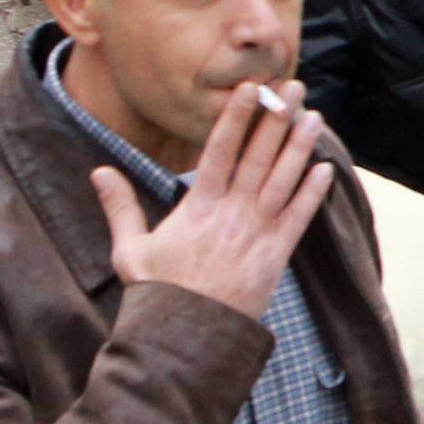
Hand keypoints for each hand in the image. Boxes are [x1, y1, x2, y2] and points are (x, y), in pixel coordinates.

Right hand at [93, 78, 332, 319]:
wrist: (186, 336)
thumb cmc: (156, 292)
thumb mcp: (129, 249)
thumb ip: (119, 207)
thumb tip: (98, 172)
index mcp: (198, 207)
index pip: (220, 150)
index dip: (237, 117)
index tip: (252, 89)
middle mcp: (231, 213)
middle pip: (258, 157)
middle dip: (276, 119)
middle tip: (293, 87)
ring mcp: (256, 233)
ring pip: (283, 180)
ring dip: (299, 147)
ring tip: (314, 116)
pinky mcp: (275, 255)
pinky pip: (299, 218)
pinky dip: (313, 193)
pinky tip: (325, 168)